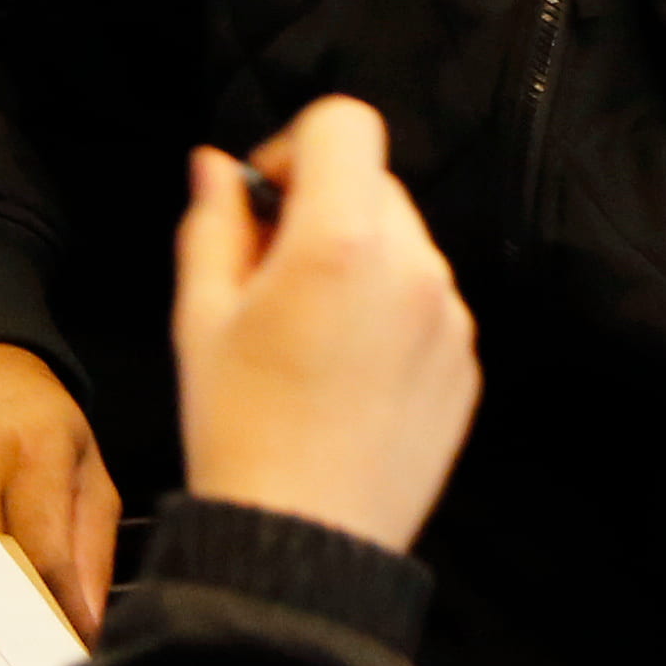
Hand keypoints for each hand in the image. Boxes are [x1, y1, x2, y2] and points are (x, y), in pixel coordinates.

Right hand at [171, 97, 477, 559]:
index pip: (344, 123)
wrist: (304, 542)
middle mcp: (412, 268)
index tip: (266, 202)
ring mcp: (449, 318)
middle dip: (323, 207)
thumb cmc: (239, 428)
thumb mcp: (200, 316)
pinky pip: (428, 303)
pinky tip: (345, 375)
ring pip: (404, 244)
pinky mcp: (465, 364)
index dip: (295, 145)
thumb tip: (218, 167)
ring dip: (359, 261)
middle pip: (374, 183)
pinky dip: (389, 313)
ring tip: (310, 336)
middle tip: (272, 277)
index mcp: (341, 242)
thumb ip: (215, 222)